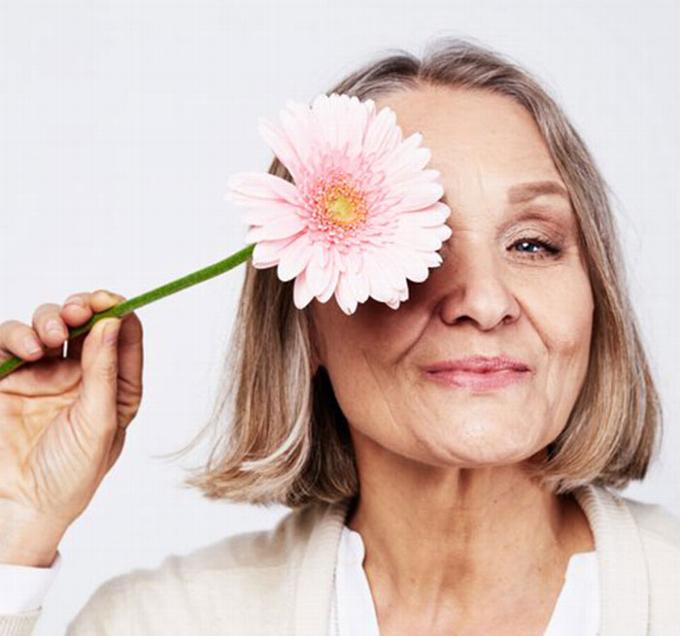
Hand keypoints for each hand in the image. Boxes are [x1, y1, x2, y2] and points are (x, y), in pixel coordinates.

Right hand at [0, 290, 142, 565]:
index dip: (118, 311)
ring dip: (49, 319)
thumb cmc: (71, 474)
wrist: (21, 508)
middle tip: (78, 310)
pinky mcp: (8, 378)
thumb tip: (113, 322)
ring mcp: (43, 374)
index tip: (109, 299)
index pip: (123, 335)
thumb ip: (104, 372)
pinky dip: (16, 336)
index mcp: (115, 384)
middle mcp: (81, 374)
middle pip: (84, 321)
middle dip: (82, 307)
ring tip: (50, 340)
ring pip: (48, 324)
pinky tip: (28, 351)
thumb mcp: (99, 423)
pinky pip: (10, 343)